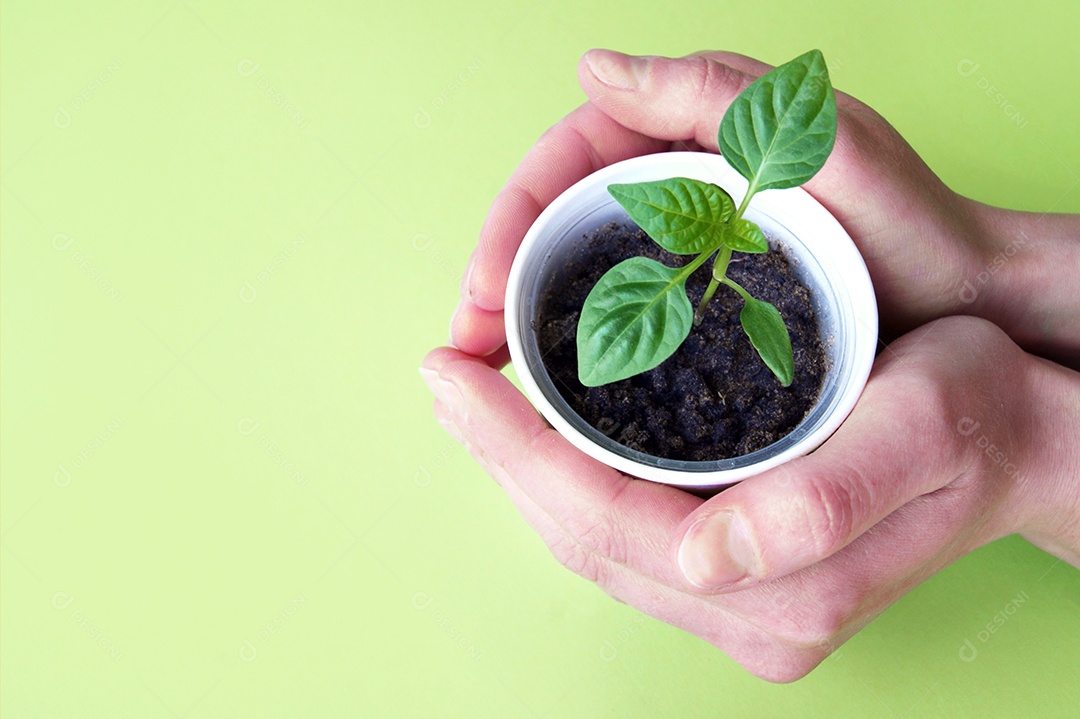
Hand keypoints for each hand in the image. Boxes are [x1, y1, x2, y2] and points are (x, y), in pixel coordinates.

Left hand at [422, 316, 1079, 680]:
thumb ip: (825, 502)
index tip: (452, 376)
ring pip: (592, 542)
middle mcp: (754, 617)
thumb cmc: (979, 416)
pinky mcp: (740, 583)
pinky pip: (623, 535)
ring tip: (474, 398)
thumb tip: (703, 557)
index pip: (604, 523)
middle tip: (445, 375)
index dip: (514, 449)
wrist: (1022, 440)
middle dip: (498, 457)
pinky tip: (544, 434)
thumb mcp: (923, 427)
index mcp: (787, 592)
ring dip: (524, 470)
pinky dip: (570, 481)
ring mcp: (743, 608)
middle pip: (581, 539)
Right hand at [451, 50, 1079, 362]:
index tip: (483, 290)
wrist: (961, 306)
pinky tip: (551, 388)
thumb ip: (710, 93)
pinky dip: (574, 349)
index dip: (509, 222)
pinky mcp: (693, 305)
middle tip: (467, 345)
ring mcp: (679, 249)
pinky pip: (615, 318)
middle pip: (553, 222)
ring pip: (574, 275)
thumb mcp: (817, 138)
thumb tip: (594, 64)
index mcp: (682, 135)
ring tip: (489, 373)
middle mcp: (670, 188)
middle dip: (498, 279)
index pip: (564, 164)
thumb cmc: (905, 220)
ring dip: (523, 320)